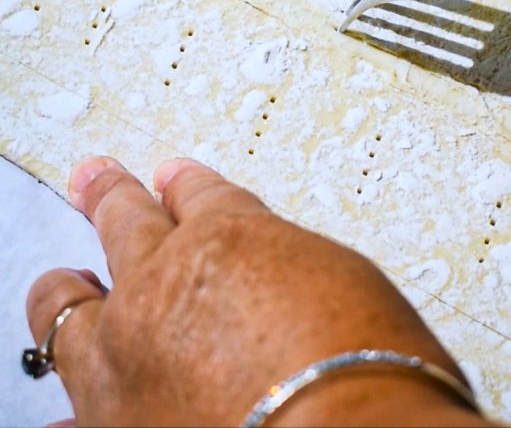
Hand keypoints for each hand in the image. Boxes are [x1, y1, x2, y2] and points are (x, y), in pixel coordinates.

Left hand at [26, 157, 488, 426]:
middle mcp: (164, 285)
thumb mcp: (350, 289)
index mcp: (230, 238)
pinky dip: (74, 393)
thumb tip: (288, 294)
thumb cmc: (374, 376)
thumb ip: (294, 278)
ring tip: (64, 280)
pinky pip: (69, 402)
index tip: (176, 179)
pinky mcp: (109, 421)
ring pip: (69, 302)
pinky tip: (68, 395)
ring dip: (69, 288)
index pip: (198, 195)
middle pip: (124, 220)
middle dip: (112, 195)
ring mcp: (126, 354)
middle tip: (100, 180)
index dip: (186, 185)